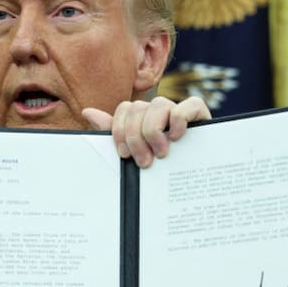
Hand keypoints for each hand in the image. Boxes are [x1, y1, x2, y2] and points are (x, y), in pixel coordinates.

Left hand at [83, 95, 210, 168]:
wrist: (195, 183)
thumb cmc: (161, 169)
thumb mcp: (134, 154)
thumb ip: (113, 134)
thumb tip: (87, 112)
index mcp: (143, 118)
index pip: (124, 109)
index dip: (120, 130)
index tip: (124, 155)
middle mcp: (159, 111)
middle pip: (138, 107)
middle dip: (135, 137)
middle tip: (143, 162)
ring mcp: (179, 110)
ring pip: (158, 104)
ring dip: (153, 131)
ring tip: (161, 153)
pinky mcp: (200, 114)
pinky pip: (188, 104)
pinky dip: (179, 120)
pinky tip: (176, 137)